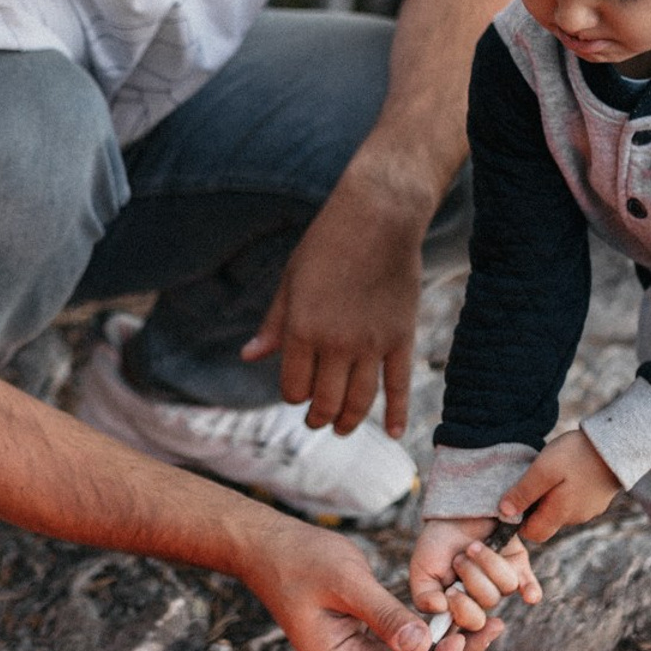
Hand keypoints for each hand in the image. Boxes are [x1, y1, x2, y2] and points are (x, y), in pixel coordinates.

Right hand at [239, 513, 499, 650]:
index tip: (458, 642)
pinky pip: (401, 646)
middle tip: (489, 631)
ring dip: (445, 649)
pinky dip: (428, 634)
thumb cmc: (301, 559)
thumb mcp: (347, 582)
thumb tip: (421, 647)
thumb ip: (384, 616)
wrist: (268, 545)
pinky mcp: (360, 636)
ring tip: (485, 625)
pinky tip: (453, 617)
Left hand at [240, 170, 426, 438]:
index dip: (292, 395)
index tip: (296, 391)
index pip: (294, 387)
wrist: (378, 217)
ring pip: (360, 401)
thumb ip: (274, 324)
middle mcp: (337, 344)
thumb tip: (249, 356)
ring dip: (349, 421)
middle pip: (326, 401)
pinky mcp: (401, 338)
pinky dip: (397, 413)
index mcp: (302, 330)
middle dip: (318, 416)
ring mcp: (372, 344)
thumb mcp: (290, 280)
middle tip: (316, 420)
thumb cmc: (327, 244)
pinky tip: (395, 433)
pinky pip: (400, 385)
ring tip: (342, 428)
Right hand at [410, 517, 542, 630]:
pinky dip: (530, 591)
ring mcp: (502, 584)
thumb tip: (441, 611)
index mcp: (461, 606)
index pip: (470, 623)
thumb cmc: (436, 543)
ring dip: (487, 562)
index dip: (463, 610)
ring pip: (506, 586)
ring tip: (473, 547)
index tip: (450, 591)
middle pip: (488, 602)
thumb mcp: (421, 570)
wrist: (454, 512)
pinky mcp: (518, 567)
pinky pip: (530, 586)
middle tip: (459, 559)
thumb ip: (424, 596)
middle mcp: (483, 599)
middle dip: (472, 577)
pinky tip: (529, 596)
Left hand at [506, 430, 620, 544]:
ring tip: (552, 472)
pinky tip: (568, 472)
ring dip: (551, 497)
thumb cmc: (577, 455)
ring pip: (560, 511)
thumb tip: (504, 512)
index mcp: (560, 514)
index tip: (517, 498)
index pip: (532, 534)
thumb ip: (524, 492)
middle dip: (535, 506)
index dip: (519, 521)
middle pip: (546, 522)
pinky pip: (574, 502)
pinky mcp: (597, 500)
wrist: (617, 444)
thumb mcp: (544, 470)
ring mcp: (589, 510)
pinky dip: (566, 491)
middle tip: (534, 479)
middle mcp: (575, 518)